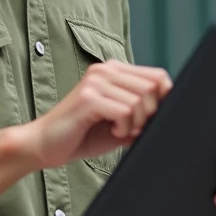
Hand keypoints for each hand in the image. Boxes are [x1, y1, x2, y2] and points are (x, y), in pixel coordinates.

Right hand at [20, 60, 172, 169]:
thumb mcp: (120, 122)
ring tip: (120, 130)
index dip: (165, 99)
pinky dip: (124, 127)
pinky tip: (112, 131)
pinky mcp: (88, 98)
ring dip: (136, 123)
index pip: (158, 76)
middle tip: (134, 128)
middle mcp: (105, 70)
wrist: (44, 145)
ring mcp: (95, 82)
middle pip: (153, 87)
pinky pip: (125, 111)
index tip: (151, 119)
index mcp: (113, 71)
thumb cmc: (82, 134)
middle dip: (151, 114)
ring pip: (141, 100)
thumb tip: (170, 112)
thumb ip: (142, 113)